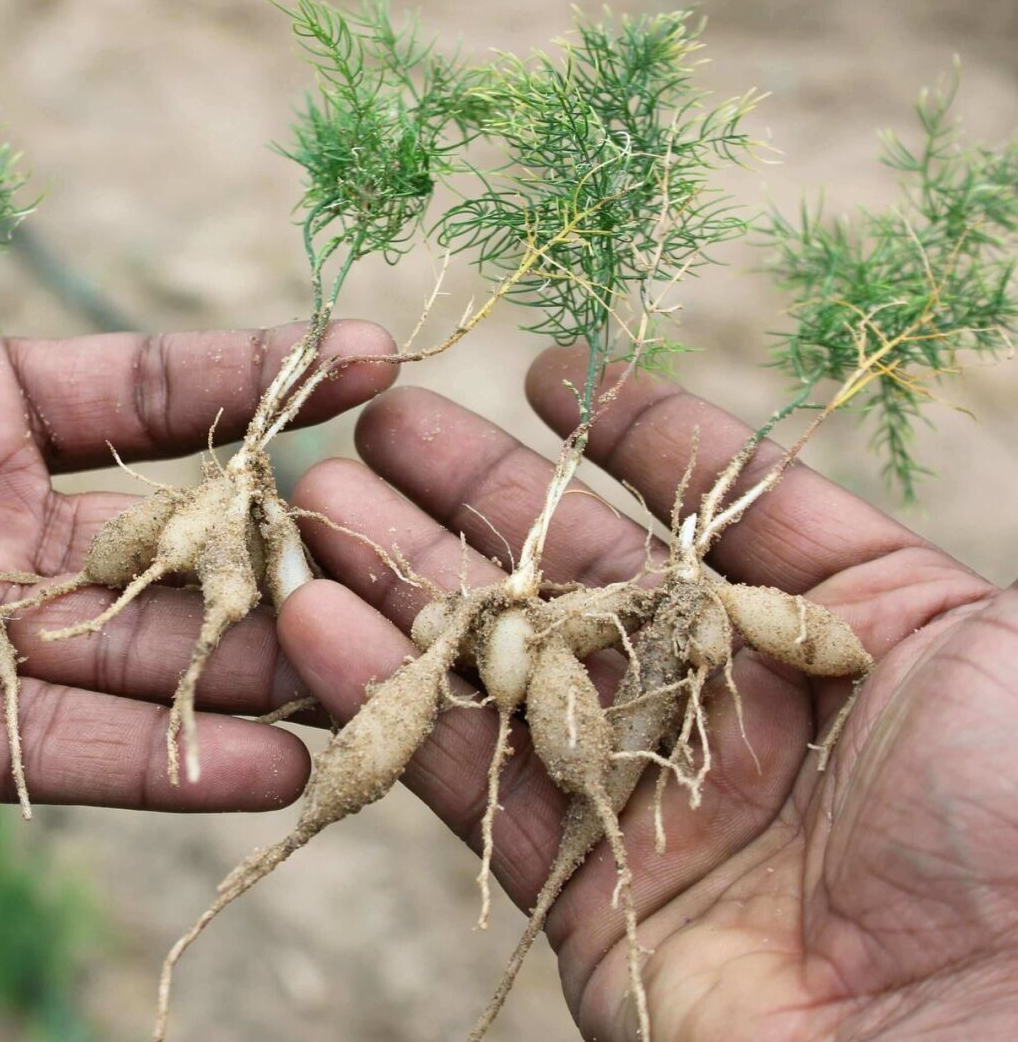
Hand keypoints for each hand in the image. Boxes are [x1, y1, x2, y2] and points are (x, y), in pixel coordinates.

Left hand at [0, 0, 394, 805]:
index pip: (141, 393)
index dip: (254, 375)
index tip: (368, 356)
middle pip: (166, 535)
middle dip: (288, 539)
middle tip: (421, 538)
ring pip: (130, 651)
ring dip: (255, 662)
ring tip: (386, 667)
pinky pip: (39, 752)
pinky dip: (155, 764)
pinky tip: (276, 766)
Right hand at [280, 350, 1016, 1037]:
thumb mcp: (973, 642)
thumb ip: (841, 552)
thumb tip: (744, 484)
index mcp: (835, 635)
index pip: (711, 509)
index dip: (627, 433)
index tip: (539, 372)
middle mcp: (730, 707)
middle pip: (577, 577)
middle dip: (472, 493)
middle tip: (373, 422)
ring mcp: (650, 797)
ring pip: (500, 668)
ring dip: (400, 582)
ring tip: (310, 500)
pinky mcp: (581, 888)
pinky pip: (465, 778)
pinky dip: (385, 701)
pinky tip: (315, 619)